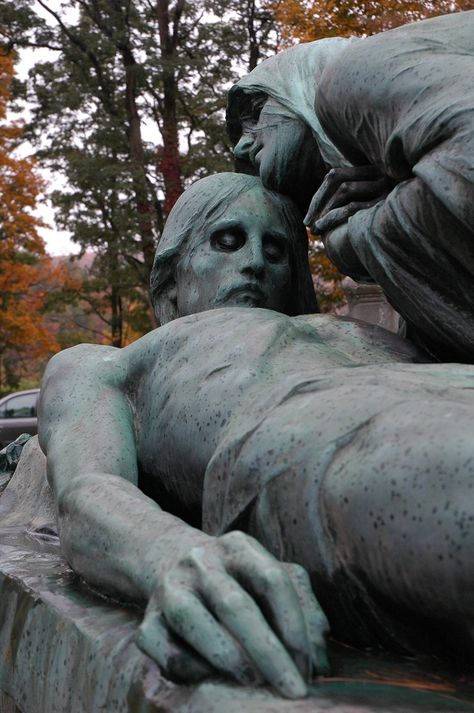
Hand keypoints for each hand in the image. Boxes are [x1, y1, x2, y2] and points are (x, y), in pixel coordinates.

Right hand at [136, 530, 328, 697]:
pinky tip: (210, 676)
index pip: (271, 579)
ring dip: (227, 657)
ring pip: (191, 620)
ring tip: (254, 681)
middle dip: (267, 652)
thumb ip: (302, 609)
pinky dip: (189, 667)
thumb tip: (320, 660)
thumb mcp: (271, 578)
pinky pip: (162, 648)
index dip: (293, 622)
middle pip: (234, 604)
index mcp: (239, 547)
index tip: (309, 663)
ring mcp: (170, 586)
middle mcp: (202, 560)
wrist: (171, 560)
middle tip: (292, 690)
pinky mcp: (145, 618)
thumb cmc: (238, 579)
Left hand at [304, 166, 391, 234]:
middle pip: (338, 180)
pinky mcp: (386, 205)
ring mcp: (385, 188)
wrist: (415, 238)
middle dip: (318, 203)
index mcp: (374, 170)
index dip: (319, 193)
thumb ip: (350, 198)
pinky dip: (333, 217)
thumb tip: (317, 205)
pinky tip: (323, 227)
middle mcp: (381, 175)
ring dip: (323, 210)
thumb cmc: (388, 225)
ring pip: (345, 190)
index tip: (309, 214)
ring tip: (314, 228)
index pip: (337, 174)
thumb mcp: (370, 204)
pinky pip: (353, 207)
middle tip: (307, 223)